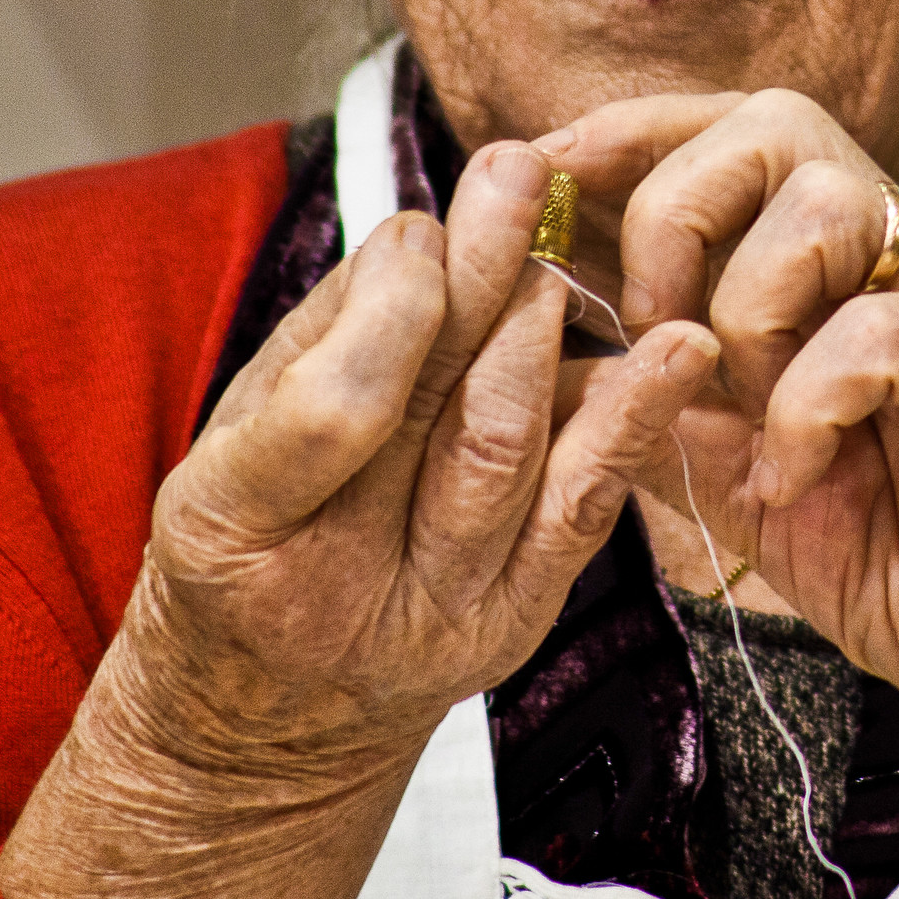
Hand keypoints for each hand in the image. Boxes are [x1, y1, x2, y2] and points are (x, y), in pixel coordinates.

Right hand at [0, 139, 715, 898]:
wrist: (263, 724)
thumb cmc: (240, 547)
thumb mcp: (224, 448)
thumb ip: (319, 346)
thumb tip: (424, 234)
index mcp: (233, 529)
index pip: (332, 408)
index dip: (392, 307)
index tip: (423, 225)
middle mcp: (337, 587)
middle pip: (439, 416)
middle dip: (486, 281)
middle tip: (521, 174)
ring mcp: (438, 617)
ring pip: (513, 455)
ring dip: (546, 338)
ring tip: (556, 254)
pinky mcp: (513, 626)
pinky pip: (581, 513)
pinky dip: (628, 423)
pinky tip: (674, 353)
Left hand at [545, 91, 898, 759]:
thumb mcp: (746, 478)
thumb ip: (669, 402)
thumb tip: (558, 348)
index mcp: (852, 268)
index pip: (739, 132)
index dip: (634, 138)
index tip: (545, 180)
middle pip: (779, 124)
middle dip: (675, 214)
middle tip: (654, 332)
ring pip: (831, 203)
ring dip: (748, 310)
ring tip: (751, 415)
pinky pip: (884, 332)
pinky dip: (810, 405)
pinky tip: (801, 480)